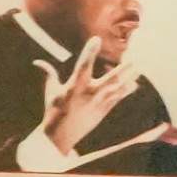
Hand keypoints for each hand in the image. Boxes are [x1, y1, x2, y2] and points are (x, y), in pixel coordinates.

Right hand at [40, 35, 134, 155]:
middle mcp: (88, 94)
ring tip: (139, 69)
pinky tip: (134, 84)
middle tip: (133, 59)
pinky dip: (126, 91)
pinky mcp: (103, 112)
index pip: (83, 65)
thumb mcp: (50, 92)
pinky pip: (117, 99)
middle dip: (122, 69)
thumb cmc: (53, 112)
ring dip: (129, 79)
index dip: (90, 51)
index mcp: (74, 87)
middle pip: (109, 79)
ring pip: (117, 89)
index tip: (96, 39)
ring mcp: (98, 104)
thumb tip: (38, 62)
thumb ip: (49, 75)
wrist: (59, 137)